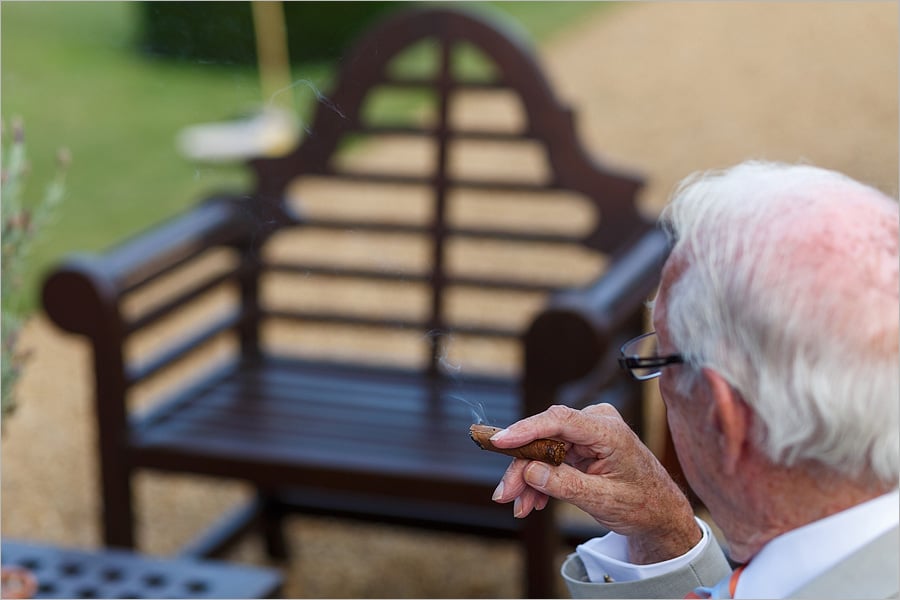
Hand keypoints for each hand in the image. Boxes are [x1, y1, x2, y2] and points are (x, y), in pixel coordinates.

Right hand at [490, 404, 700, 563]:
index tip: (500, 441)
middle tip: (505, 494)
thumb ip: (566, 485)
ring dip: (528, 478)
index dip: (526, 429)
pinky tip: (533, 501)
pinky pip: (550, 456)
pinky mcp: (580, 444)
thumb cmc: (642, 504)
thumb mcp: (603, 500)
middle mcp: (595, 422)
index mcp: (608, 430)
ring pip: (543, 449)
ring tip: (520, 507)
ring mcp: (587, 432)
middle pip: (545, 437)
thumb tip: (529, 471)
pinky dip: (540, 479)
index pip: (560, 420)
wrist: (659, 511)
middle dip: (522, 467)